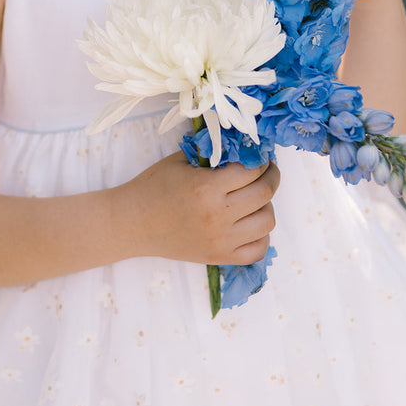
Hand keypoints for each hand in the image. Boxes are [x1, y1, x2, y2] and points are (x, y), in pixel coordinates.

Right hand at [123, 151, 279, 265]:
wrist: (133, 222)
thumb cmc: (154, 186)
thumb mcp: (181, 161)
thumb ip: (213, 154)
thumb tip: (244, 147)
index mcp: (206, 188)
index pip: (252, 170)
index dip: (261, 159)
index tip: (260, 155)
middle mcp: (218, 215)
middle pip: (264, 193)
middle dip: (271, 176)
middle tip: (267, 170)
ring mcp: (221, 240)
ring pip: (267, 222)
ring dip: (267, 205)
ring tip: (256, 197)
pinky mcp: (220, 258)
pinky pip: (258, 250)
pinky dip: (261, 236)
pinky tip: (250, 223)